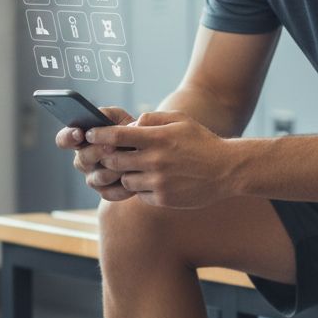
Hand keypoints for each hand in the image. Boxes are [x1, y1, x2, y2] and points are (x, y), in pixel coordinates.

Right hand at [54, 105, 135, 201]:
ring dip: (114, 169)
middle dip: (97, 152)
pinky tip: (136, 177)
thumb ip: (108, 115)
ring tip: (129, 162)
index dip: (68, 137)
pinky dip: (124, 185)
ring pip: (98, 178)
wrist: (148, 154)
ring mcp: (93, 178)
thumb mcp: (120, 119)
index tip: (79, 133)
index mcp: (81, 140)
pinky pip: (110, 192)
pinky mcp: (106, 192)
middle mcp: (84, 160)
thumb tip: (100, 116)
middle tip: (112, 146)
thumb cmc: (129, 132)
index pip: (64, 139)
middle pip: (82, 160)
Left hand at [86, 110, 234, 207]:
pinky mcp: (163, 199)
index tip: (90, 134)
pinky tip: (155, 181)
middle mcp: (155, 161)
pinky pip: (140, 195)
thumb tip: (130, 125)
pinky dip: (142, 189)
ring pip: (125, 180)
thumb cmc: (202, 142)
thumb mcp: (180, 121)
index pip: (116, 136)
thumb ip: (153, 118)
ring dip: (126, 174)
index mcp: (157, 138)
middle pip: (113, 161)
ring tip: (139, 168)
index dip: (98, 135)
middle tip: (108, 154)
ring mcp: (158, 182)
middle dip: (107, 157)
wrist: (227, 170)